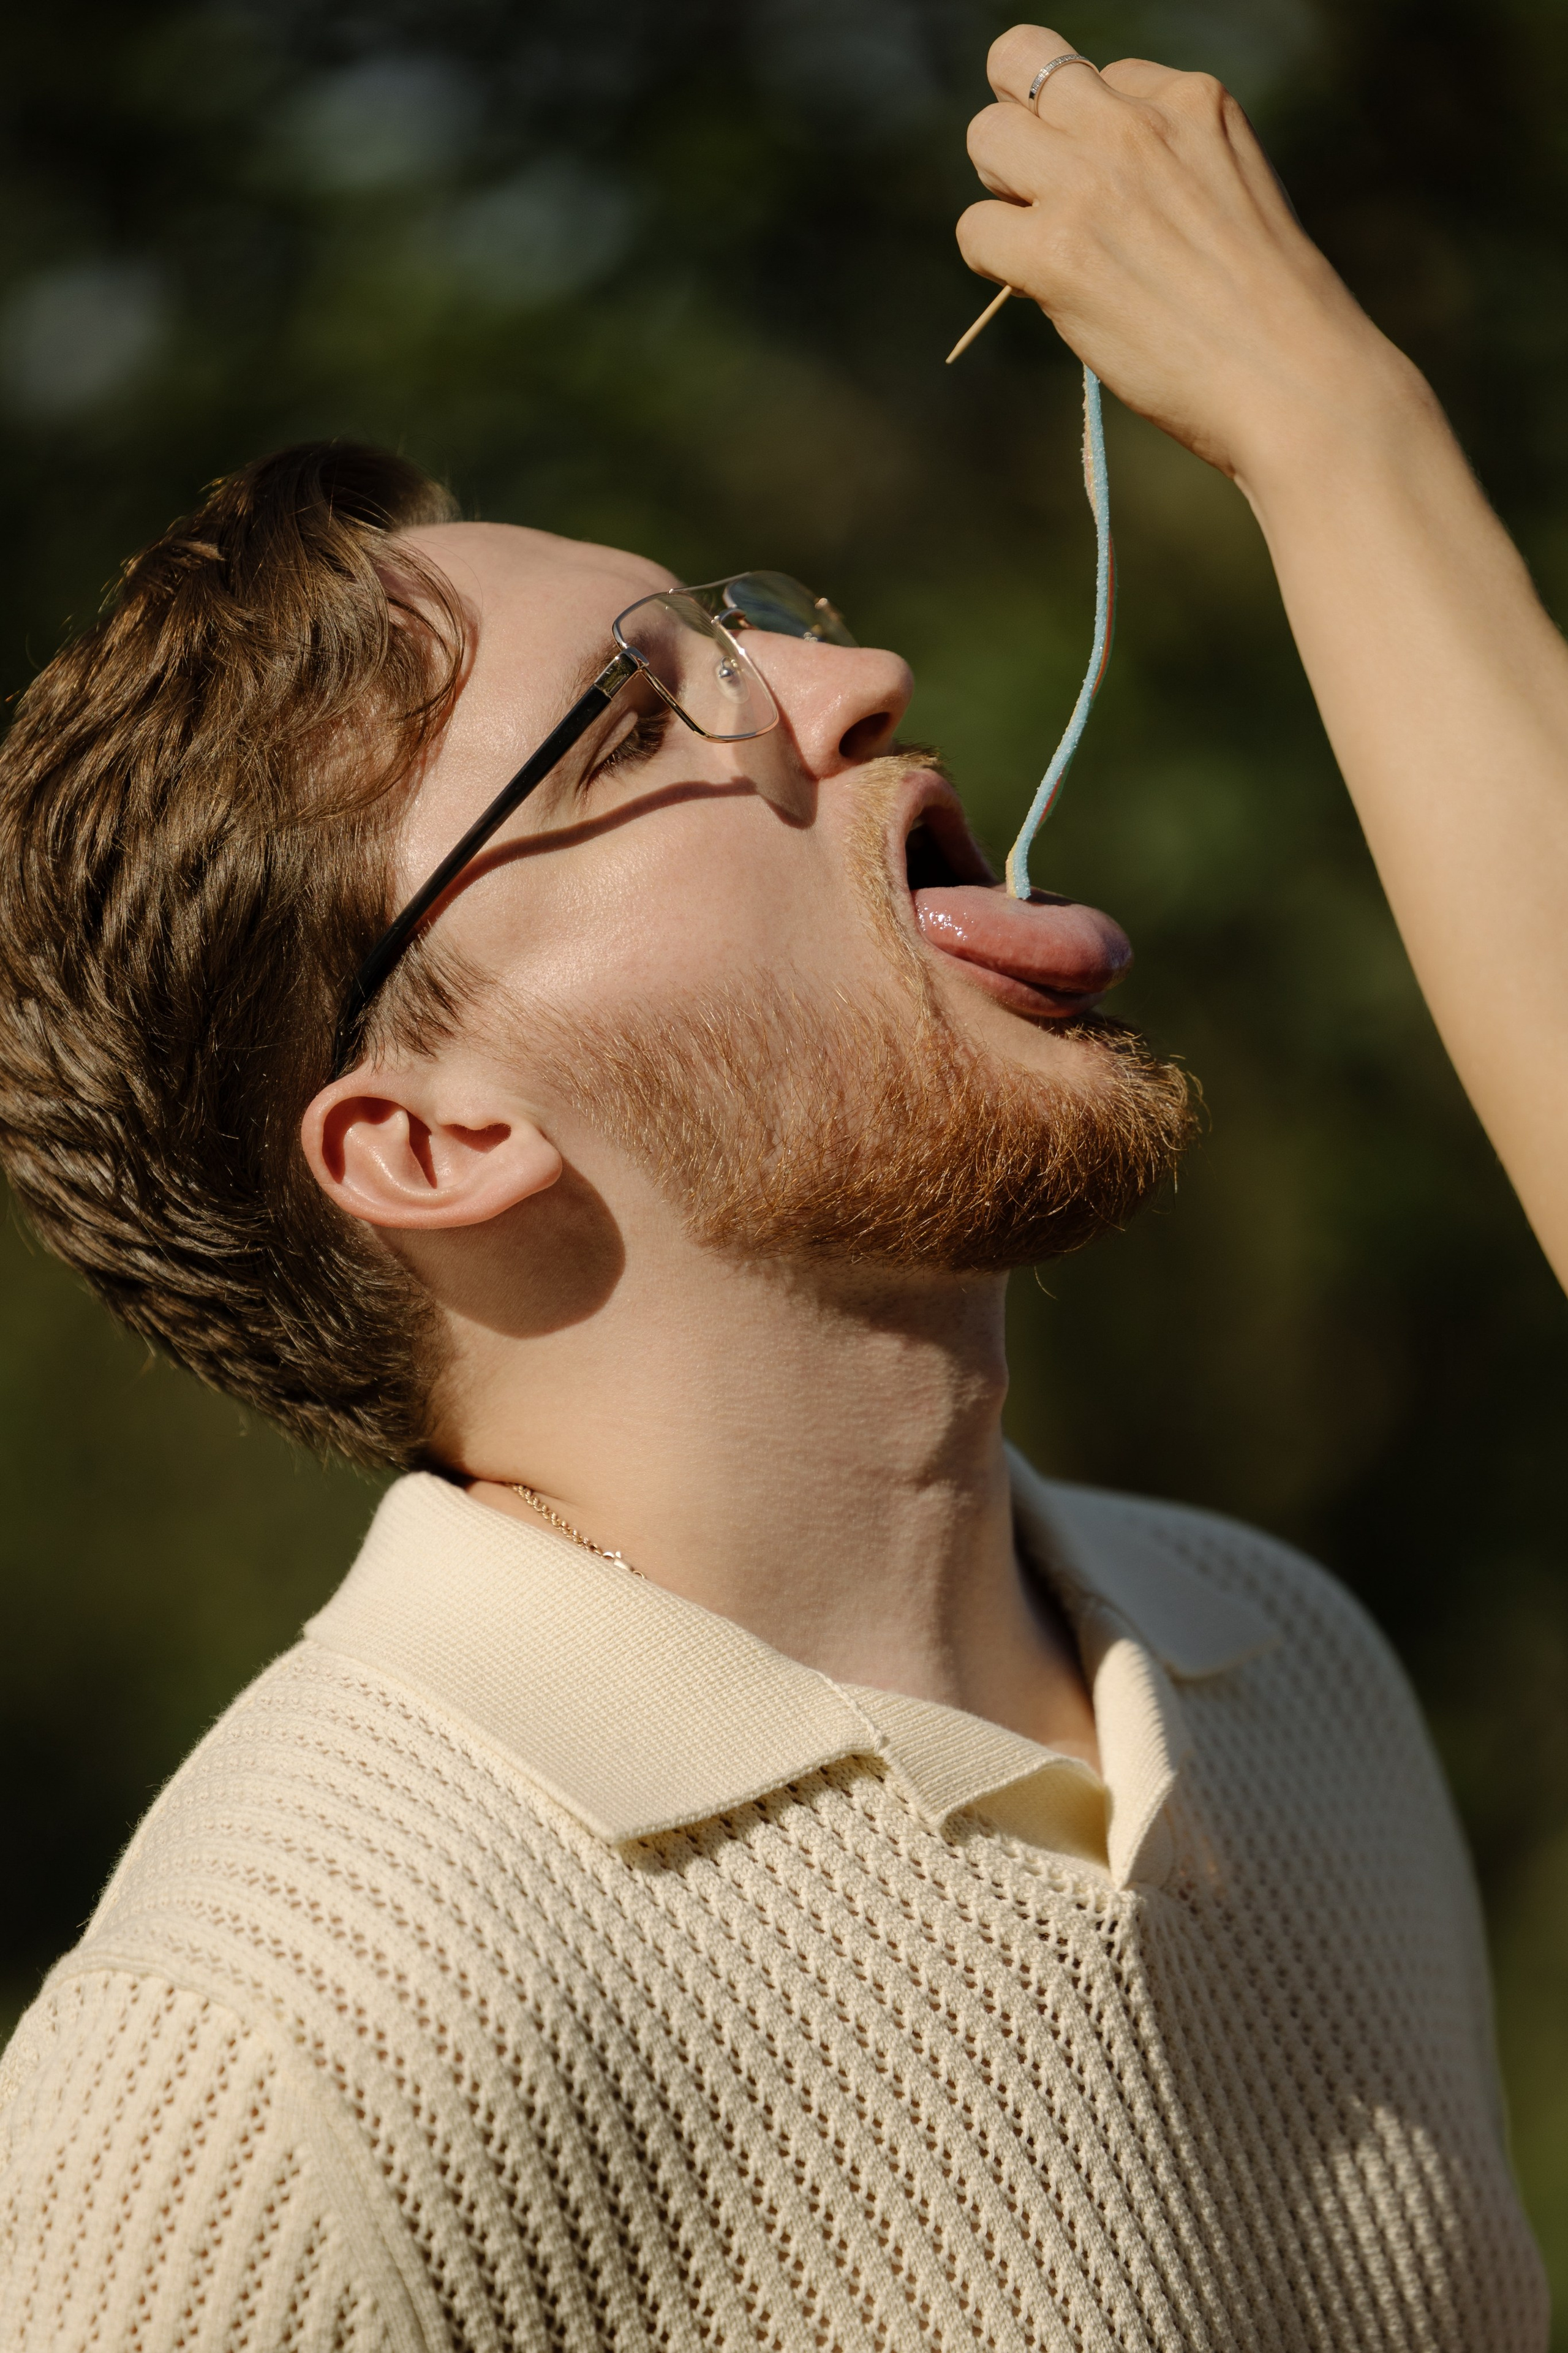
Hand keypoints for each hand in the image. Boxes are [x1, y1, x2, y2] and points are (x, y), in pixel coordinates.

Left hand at [958, 25, 1414, 490]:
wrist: (1292, 377)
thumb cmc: (1271, 309)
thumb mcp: (1236, 191)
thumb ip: (1169, 163)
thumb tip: (1093, 182)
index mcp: (1192, 97)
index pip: (1100, 75)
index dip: (1090, 133)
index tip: (1116, 189)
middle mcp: (1136, 123)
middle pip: (1019, 64)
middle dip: (1020, 130)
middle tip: (1043, 197)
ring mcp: (1092, 183)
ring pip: (986, 136)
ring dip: (998, 189)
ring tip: (1044, 242)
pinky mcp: (1057, 253)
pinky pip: (975, 228)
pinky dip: (992, 261)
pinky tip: (1038, 289)